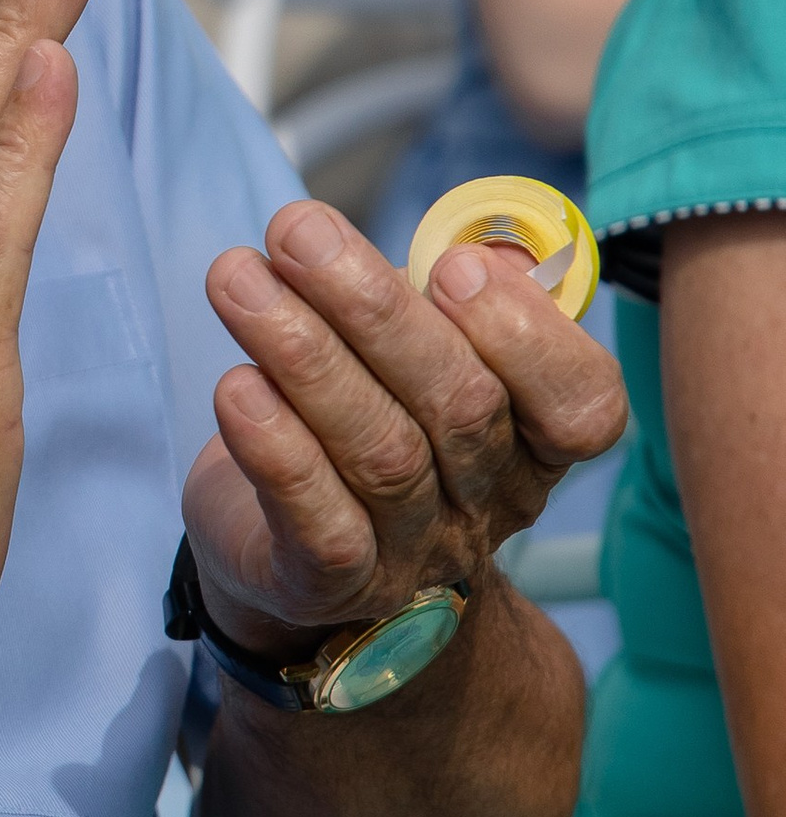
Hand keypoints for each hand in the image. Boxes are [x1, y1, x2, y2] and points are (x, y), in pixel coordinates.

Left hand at [183, 203, 628, 656]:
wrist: (283, 548)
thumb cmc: (364, 414)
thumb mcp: (419, 349)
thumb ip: (453, 296)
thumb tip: (480, 246)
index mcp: (532, 441)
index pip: (582, 405)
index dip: (525, 335)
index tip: (449, 265)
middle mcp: (485, 504)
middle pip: (461, 408)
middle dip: (375, 308)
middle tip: (298, 232)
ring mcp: (410, 552)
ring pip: (381, 452)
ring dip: (305, 354)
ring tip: (236, 279)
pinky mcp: (325, 584)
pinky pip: (318, 519)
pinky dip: (276, 449)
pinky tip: (234, 386)